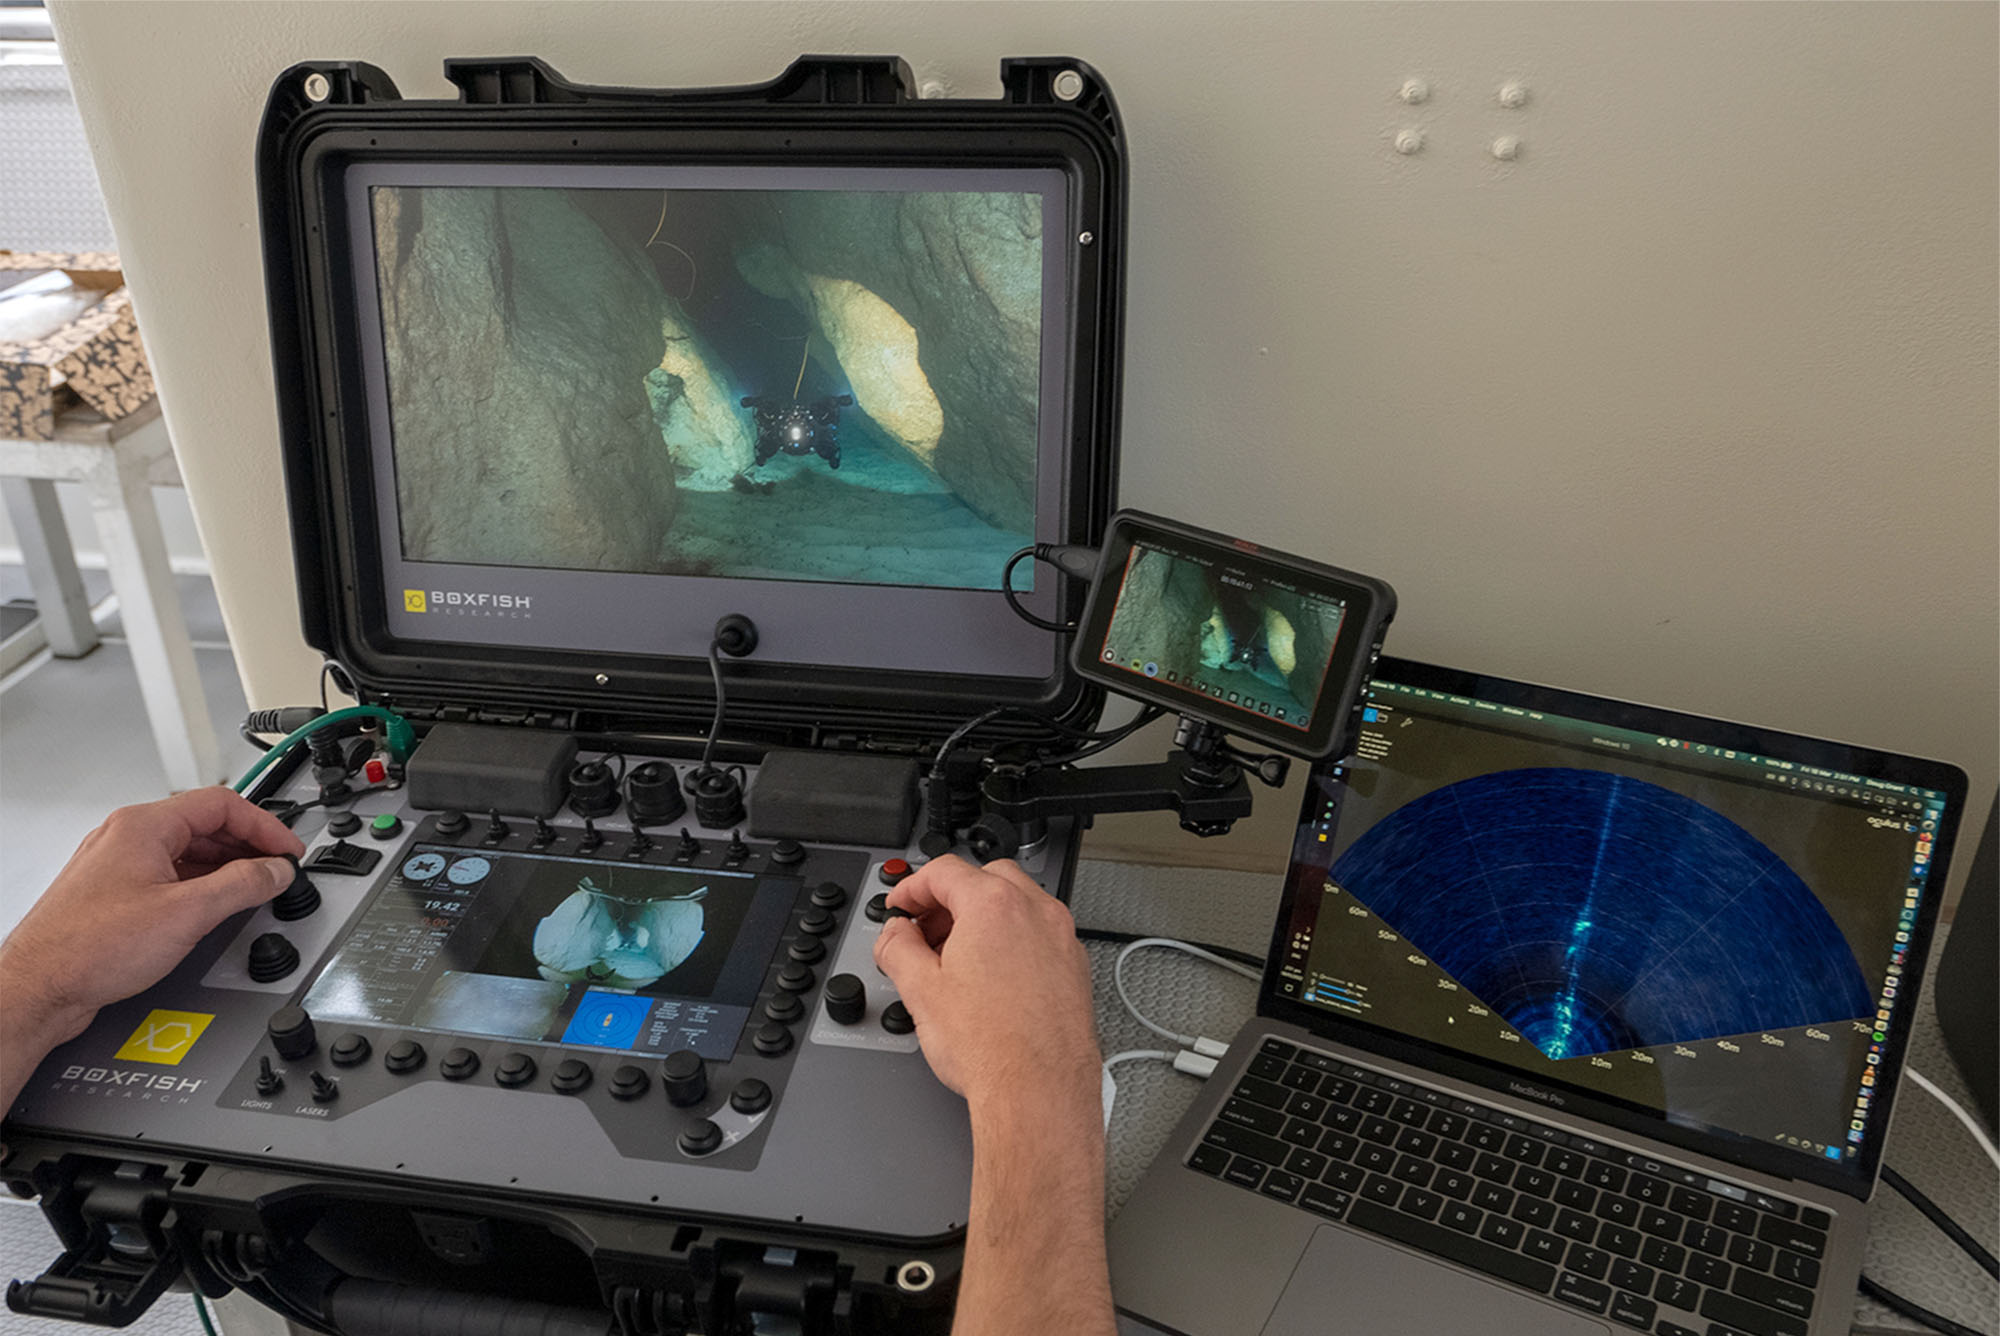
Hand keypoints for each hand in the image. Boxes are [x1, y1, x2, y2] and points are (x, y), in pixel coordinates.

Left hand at [1, 789, 303, 1067]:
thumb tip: (275, 870)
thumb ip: (242, 886)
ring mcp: (117, 866)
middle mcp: (126, 838)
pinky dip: (199, 886)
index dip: (265, 826)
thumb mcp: (187, 913)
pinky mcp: (113, 895)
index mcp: (143, 826)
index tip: (288, 850)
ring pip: (186, 852)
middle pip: (204, 825)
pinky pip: (168, 876)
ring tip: (251, 892)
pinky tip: (212, 909)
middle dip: (248, 847)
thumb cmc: (88, 949)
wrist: (37, 989)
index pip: (222, 804)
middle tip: (276, 870)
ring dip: (224, 869)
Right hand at [871, 855, 1100, 1112]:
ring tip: (956, 957)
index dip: (912, 887)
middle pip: (985, 879)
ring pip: (1017, 904)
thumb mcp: (921, 992)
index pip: (945, 871)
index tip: (900, 906)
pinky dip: (1012, 940)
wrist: (1039, 1092)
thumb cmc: (992, 1047)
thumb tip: (894, 935)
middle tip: (925, 929)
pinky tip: (992, 977)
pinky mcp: (1075, 967)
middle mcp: (1035, 912)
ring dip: (983, 917)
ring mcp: (1062, 938)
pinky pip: (1039, 934)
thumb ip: (898, 949)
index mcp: (994, 905)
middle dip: (950, 897)